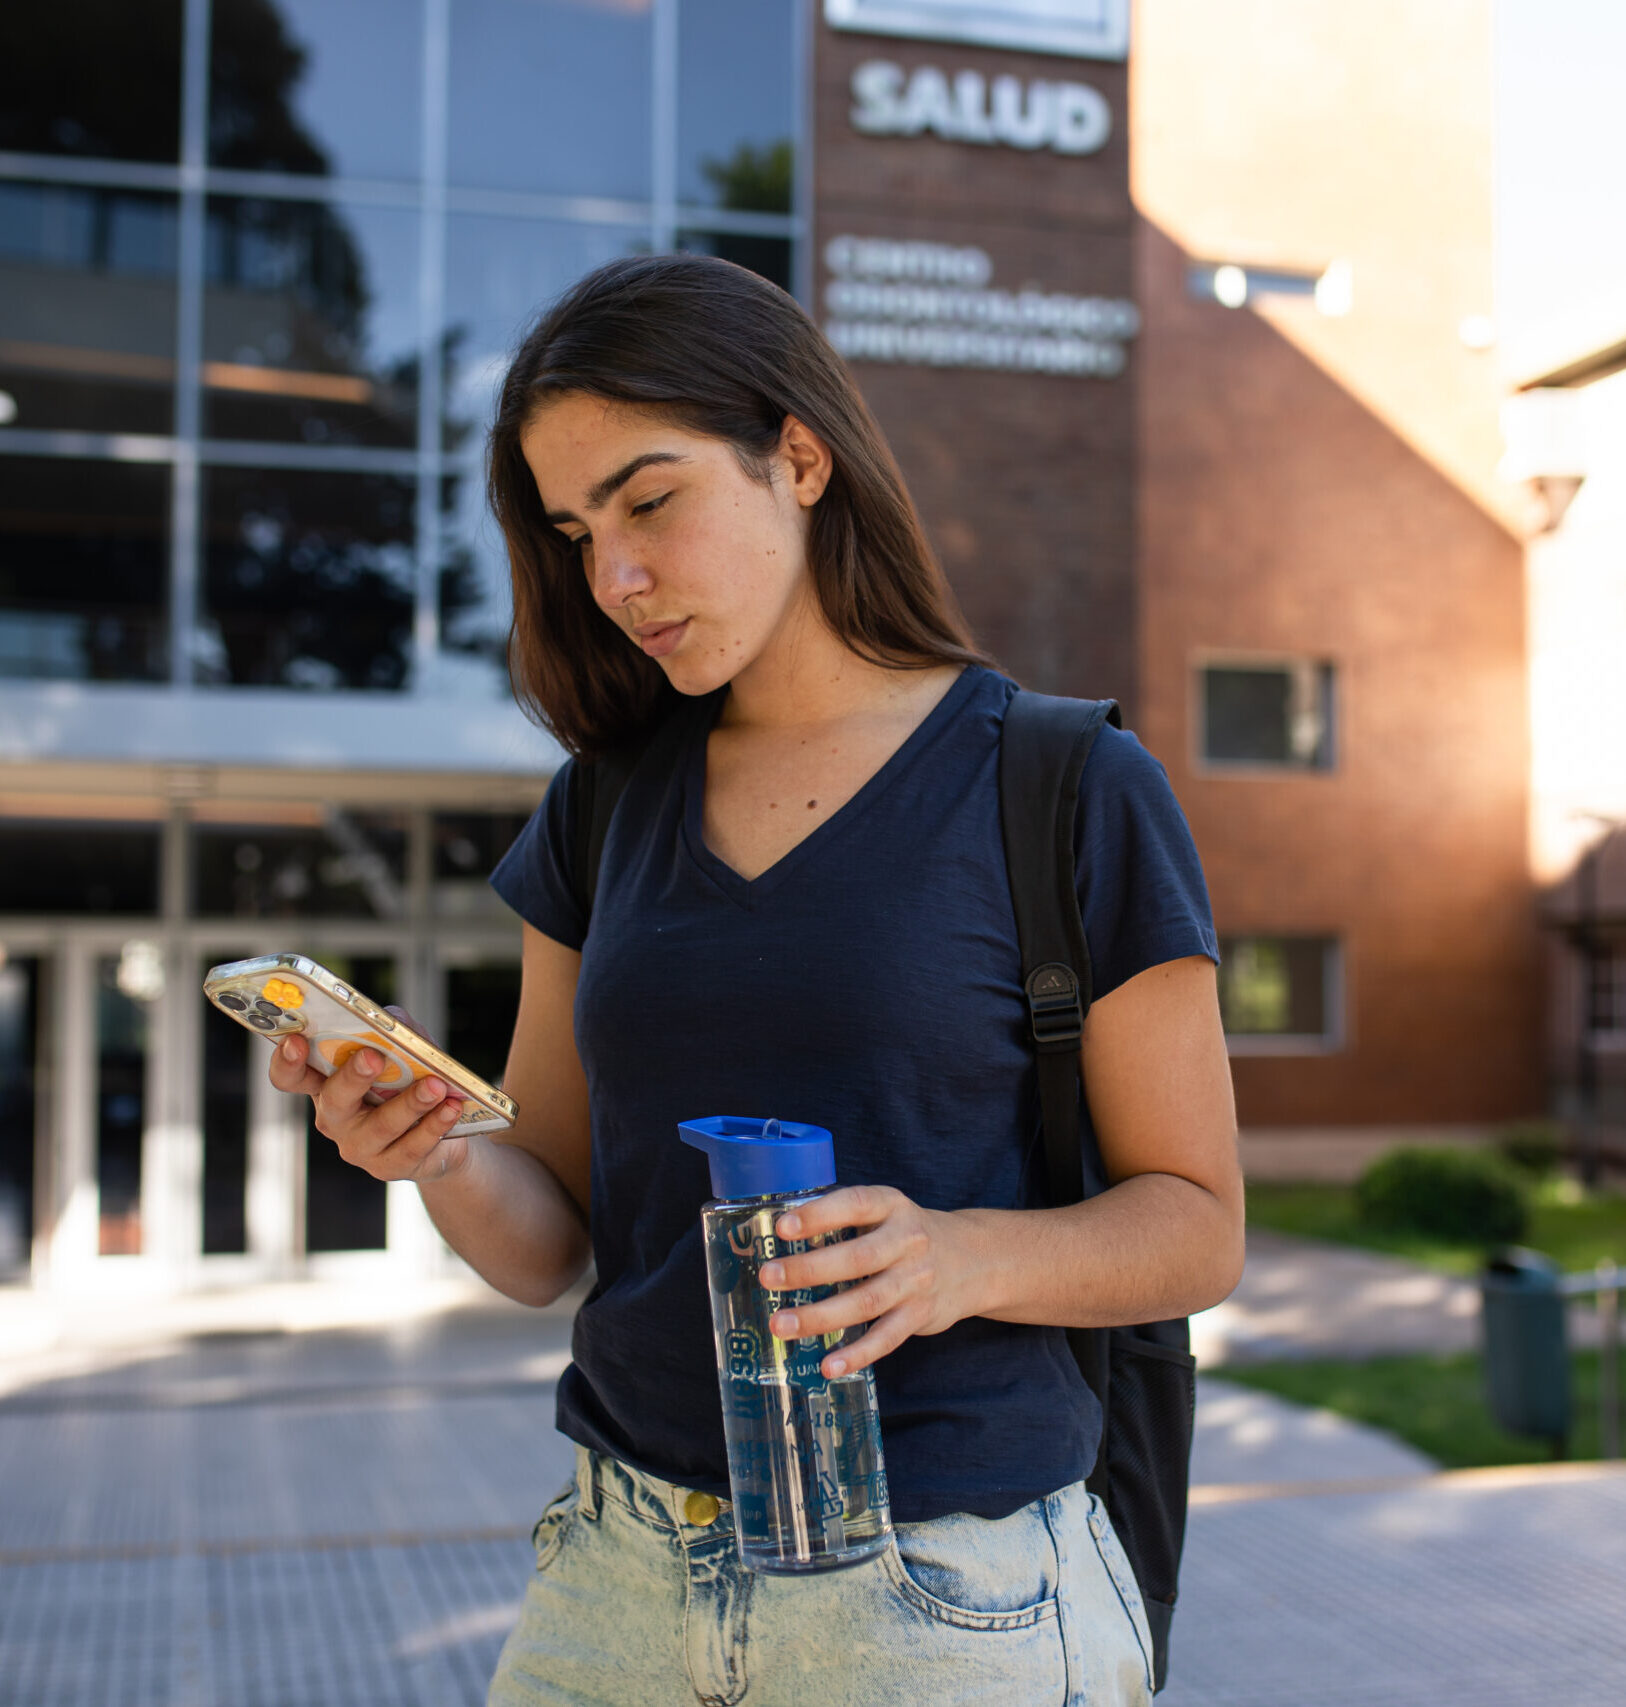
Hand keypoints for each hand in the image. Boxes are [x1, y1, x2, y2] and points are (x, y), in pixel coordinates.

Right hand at [267, 1005, 470, 1183]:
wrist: (441, 1127)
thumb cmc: (411, 1077)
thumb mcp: (402, 1046)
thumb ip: (393, 1027)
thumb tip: (390, 1022)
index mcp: (326, 1084)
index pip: (290, 1076)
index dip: (287, 1061)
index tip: (297, 1041)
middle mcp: (335, 1118)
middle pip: (335, 1100)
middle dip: (353, 1077)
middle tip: (374, 1057)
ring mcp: (359, 1147)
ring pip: (380, 1126)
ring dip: (410, 1103)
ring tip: (436, 1085)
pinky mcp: (389, 1167)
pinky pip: (411, 1148)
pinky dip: (434, 1125)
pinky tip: (451, 1108)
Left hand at [756, 1185, 977, 1379]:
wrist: (972, 1259)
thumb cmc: (906, 1233)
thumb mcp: (885, 1212)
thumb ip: (845, 1219)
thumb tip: (780, 1235)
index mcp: (892, 1206)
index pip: (855, 1205)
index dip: (819, 1215)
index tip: (783, 1227)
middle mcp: (907, 1241)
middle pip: (856, 1258)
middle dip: (809, 1269)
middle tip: (769, 1276)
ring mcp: (915, 1281)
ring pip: (865, 1301)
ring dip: (820, 1317)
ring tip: (781, 1324)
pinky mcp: (920, 1315)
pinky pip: (886, 1338)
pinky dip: (857, 1354)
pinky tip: (827, 1366)